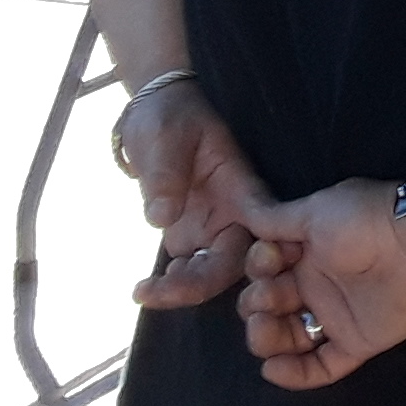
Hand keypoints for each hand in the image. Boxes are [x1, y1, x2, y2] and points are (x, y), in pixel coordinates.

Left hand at [117, 80, 274, 311]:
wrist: (155, 114)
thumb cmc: (168, 117)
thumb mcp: (165, 137)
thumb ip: (165, 175)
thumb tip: (160, 219)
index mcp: (241, 186)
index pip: (261, 224)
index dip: (253, 254)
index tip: (211, 267)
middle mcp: (235, 212)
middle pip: (237, 260)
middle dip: (202, 284)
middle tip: (156, 290)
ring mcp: (213, 226)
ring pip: (214, 272)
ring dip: (185, 290)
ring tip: (144, 291)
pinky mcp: (191, 235)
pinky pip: (191, 270)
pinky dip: (172, 285)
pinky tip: (146, 288)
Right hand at [236, 178, 405, 387]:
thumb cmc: (364, 220)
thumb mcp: (315, 211)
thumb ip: (277, 219)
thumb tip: (246, 213)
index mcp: (307, 252)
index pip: (265, 272)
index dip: (258, 269)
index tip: (269, 259)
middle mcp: (318, 285)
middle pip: (269, 307)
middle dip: (256, 304)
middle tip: (269, 296)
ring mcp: (337, 315)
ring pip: (288, 339)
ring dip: (265, 338)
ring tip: (264, 328)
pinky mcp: (356, 342)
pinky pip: (321, 367)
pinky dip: (294, 374)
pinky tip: (273, 368)